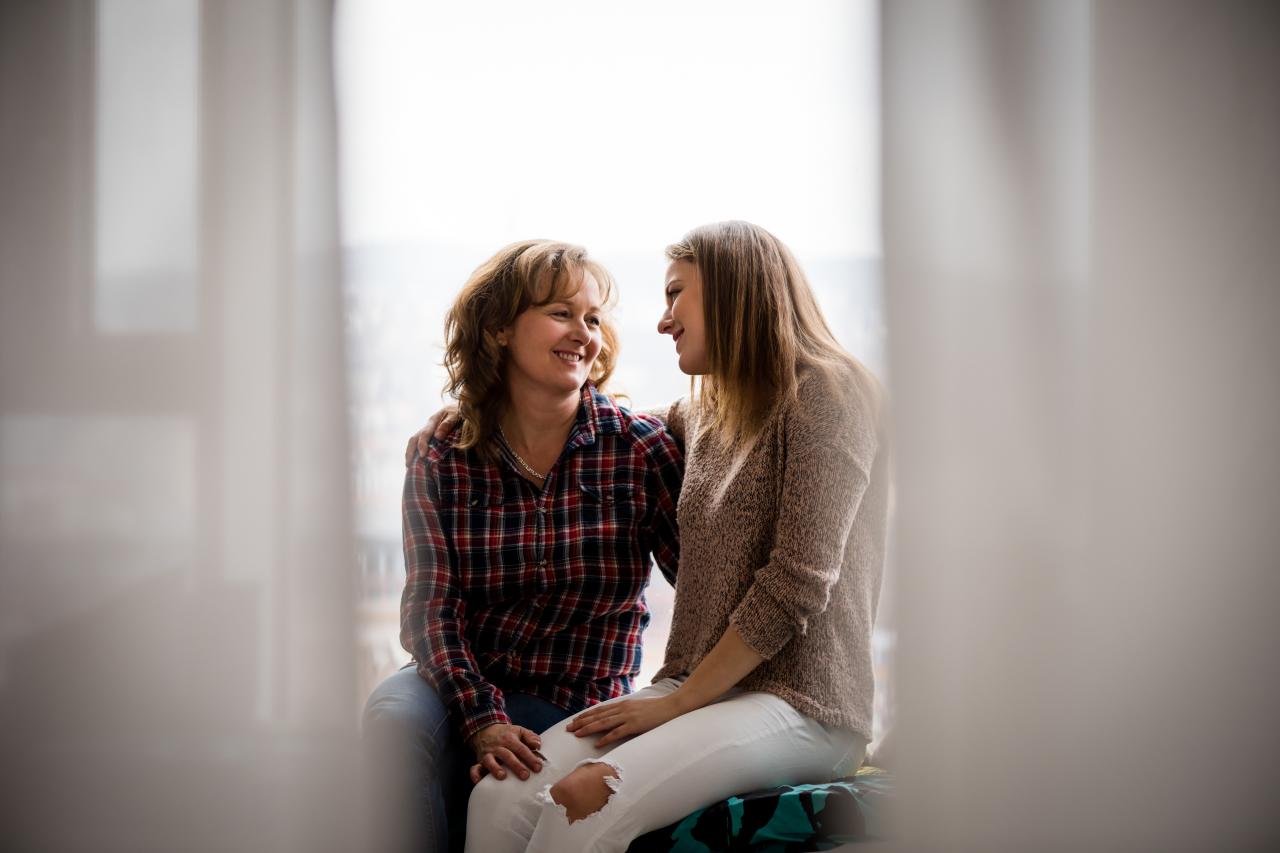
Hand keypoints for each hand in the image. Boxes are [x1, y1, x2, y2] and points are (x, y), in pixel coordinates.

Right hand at [403, 405, 460, 464]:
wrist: (460, 407)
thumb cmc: (459, 411)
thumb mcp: (456, 415)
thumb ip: (447, 424)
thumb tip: (437, 436)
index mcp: (433, 421)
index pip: (424, 434)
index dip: (422, 445)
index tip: (423, 455)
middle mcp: (427, 426)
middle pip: (414, 439)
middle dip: (410, 452)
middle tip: (409, 465)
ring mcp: (427, 430)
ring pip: (414, 442)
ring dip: (410, 453)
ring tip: (408, 466)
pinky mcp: (430, 435)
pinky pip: (419, 443)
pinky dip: (415, 452)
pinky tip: (416, 462)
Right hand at [466, 723, 544, 783]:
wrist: (486, 730)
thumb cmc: (506, 734)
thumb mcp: (519, 731)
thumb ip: (530, 737)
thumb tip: (538, 745)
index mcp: (509, 739)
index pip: (521, 749)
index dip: (530, 758)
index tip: (538, 767)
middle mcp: (498, 747)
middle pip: (507, 756)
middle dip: (516, 766)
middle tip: (525, 776)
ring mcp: (488, 754)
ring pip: (490, 761)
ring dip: (495, 768)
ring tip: (502, 776)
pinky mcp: (479, 761)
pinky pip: (475, 768)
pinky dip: (475, 775)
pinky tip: (478, 782)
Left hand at [565, 695, 683, 748]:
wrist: (672, 707)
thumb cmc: (656, 709)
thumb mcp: (638, 708)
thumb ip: (626, 712)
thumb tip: (616, 718)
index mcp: (623, 704)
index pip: (599, 710)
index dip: (586, 716)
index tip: (574, 721)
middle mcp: (623, 709)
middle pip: (597, 716)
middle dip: (582, 722)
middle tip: (569, 729)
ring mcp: (629, 716)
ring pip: (603, 723)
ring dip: (588, 729)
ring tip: (577, 734)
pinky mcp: (635, 725)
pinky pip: (617, 732)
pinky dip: (606, 738)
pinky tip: (597, 744)